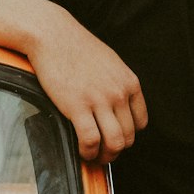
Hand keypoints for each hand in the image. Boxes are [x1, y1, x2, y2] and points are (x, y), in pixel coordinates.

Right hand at [26, 13, 147, 163]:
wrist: (53, 35)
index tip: (114, 138)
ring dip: (104, 157)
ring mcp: (99, 100)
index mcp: (129, 83)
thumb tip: (117, 106)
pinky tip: (81, 152)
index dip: (128, 135)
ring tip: (94, 157)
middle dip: (116, 151)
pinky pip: (90, 140)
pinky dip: (87, 152)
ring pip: (113, 143)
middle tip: (103, 154)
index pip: (140, 123)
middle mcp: (119, 93)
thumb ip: (118, 84)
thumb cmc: (77, 47)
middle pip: (128, 137)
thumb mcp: (110, 63)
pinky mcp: (78, 107)